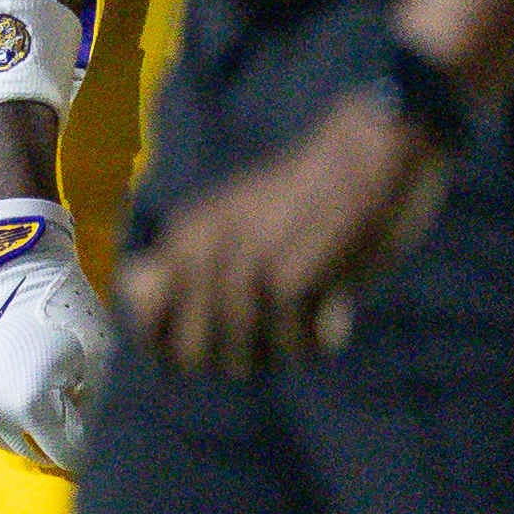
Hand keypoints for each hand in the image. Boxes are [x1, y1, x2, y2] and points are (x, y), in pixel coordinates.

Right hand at [0, 194, 111, 468]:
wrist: (7, 265)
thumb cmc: (61, 306)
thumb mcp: (98, 356)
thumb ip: (95, 409)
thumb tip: (91, 442)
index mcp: (32, 407)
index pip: (68, 455)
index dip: (87, 443)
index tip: (92, 426)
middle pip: (33, 452)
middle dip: (54, 433)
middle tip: (65, 400)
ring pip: (0, 442)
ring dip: (21, 426)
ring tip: (35, 388)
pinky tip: (2, 395)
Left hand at [121, 89, 452, 376]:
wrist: (373, 152)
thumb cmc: (312, 194)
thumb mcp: (232, 220)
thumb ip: (194, 266)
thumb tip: (151, 322)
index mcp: (181, 239)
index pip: (140, 323)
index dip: (170, 346)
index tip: (217, 336)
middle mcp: (198, 256)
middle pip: (188, 358)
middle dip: (230, 356)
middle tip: (276, 328)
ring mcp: (240, 270)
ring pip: (240, 361)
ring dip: (281, 350)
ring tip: (311, 313)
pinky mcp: (286, 283)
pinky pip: (294, 349)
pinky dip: (320, 340)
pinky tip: (337, 308)